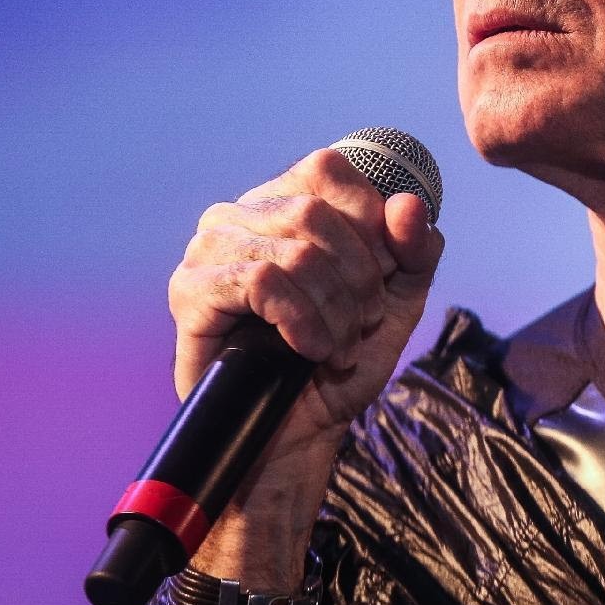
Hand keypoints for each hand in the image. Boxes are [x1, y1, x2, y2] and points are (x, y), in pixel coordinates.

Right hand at [169, 148, 445, 475]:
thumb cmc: (339, 360)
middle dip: (358, 277)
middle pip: (315, 212)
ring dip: (334, 309)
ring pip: (293, 251)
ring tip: (338, 346)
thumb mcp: (397, 300)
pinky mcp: (191, 293)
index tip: (382, 275)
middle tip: (363, 322)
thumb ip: (414, 249)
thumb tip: (409, 205)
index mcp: (280, 201)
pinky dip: (302, 320)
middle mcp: (237, 215)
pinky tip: (309, 350)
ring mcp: (207, 251)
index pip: (327, 170)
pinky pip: (261, 281)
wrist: (298, 435)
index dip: (368, 221)